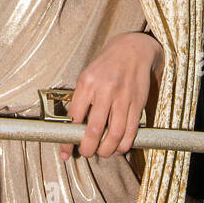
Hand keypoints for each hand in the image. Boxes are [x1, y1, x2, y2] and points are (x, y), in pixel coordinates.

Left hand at [65, 31, 161, 161]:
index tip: (66, 153)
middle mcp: (105, 90)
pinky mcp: (138, 102)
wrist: (133, 49)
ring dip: (107, 150)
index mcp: (87, 83)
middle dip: (88, 149)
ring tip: (102, 152)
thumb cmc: (106, 64)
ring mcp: (123, 97)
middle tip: (87, 153)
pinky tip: (119, 147)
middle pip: (95, 130)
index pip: (74, 118)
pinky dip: (124, 144)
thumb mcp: (87, 75)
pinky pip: (131, 130)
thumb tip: (73, 128)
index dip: (68, 140)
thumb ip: (81, 100)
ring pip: (114, 134)